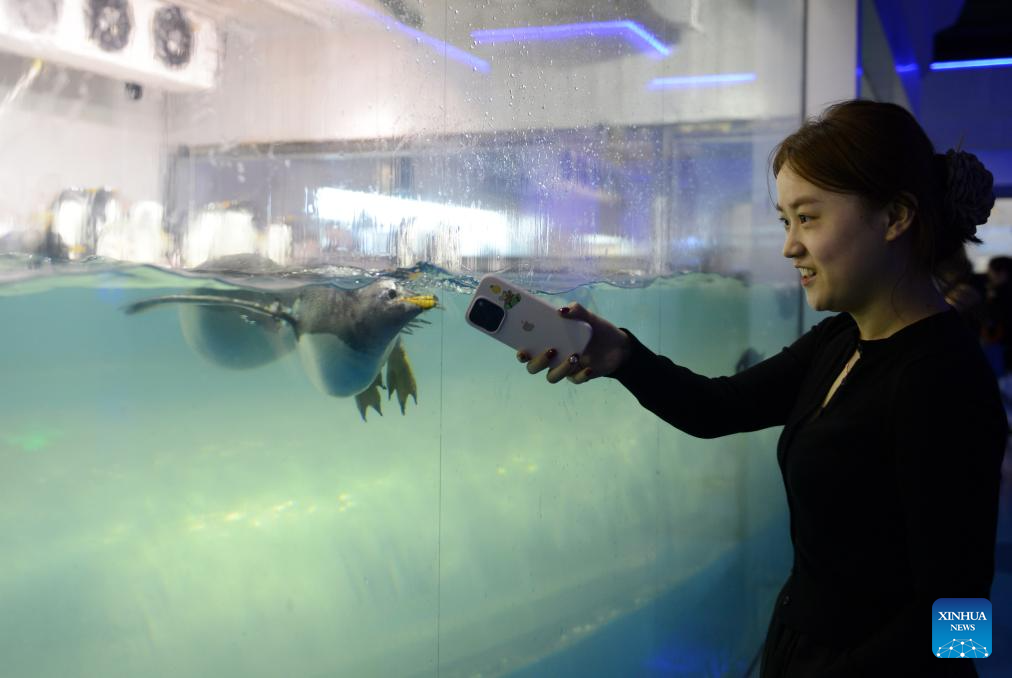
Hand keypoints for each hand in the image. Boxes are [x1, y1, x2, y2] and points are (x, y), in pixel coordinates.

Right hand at [517, 302, 631, 383]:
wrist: (618, 345)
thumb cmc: (596, 330)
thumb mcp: (588, 317)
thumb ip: (575, 310)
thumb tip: (560, 311)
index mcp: (549, 342)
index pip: (527, 351)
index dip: (521, 354)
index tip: (523, 350)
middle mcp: (553, 358)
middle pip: (534, 368)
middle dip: (539, 361)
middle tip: (552, 350)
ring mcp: (565, 369)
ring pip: (551, 377)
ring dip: (560, 369)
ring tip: (574, 357)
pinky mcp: (579, 376)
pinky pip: (574, 380)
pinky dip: (581, 375)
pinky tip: (589, 367)